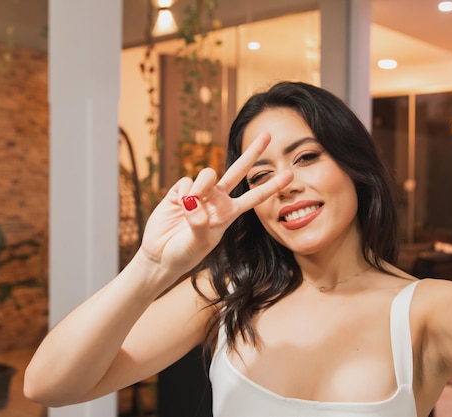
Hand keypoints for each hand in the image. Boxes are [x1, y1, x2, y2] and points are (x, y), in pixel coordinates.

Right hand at [139, 133, 291, 276]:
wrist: (161, 254)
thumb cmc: (184, 253)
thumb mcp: (198, 243)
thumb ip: (199, 224)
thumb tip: (194, 204)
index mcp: (229, 212)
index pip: (255, 197)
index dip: (272, 186)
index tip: (290, 175)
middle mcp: (217, 199)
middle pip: (238, 170)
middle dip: (253, 152)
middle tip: (268, 134)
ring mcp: (199, 193)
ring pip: (208, 174)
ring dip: (201, 186)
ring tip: (192, 204)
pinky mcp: (181, 191)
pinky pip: (187, 181)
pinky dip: (184, 192)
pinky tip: (180, 205)